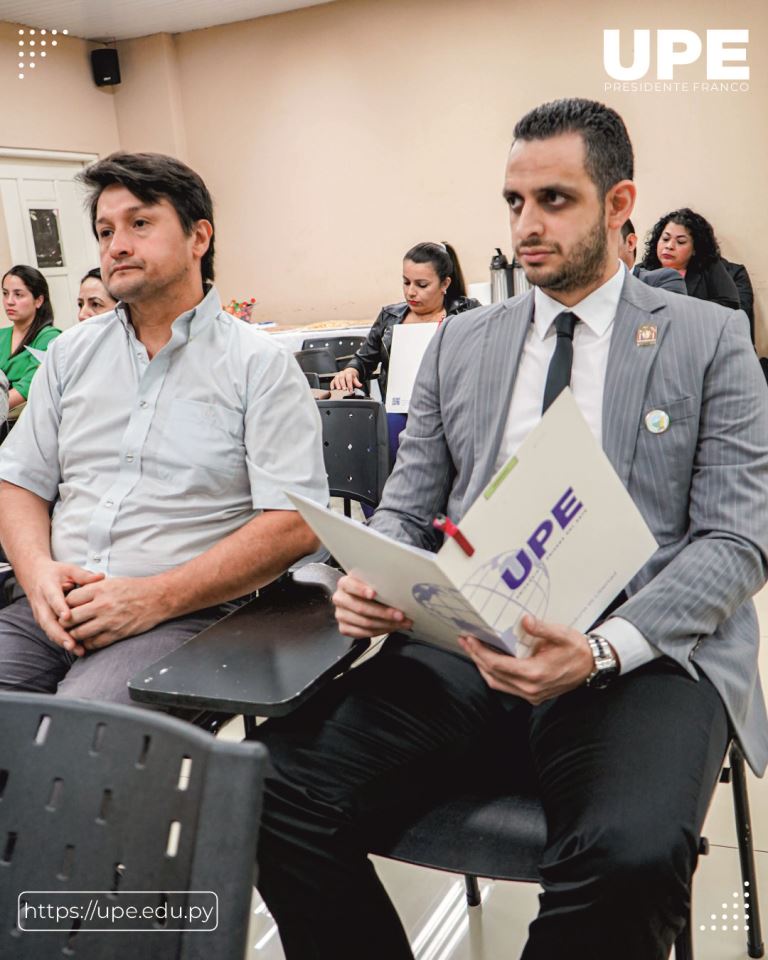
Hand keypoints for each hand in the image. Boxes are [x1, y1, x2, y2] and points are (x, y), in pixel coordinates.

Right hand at [25, 560, 105, 655]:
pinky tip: (75, 649)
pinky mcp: (43, 621)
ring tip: (77, 650)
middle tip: (72, 644)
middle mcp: (42, 603)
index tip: (67, 616)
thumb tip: (101, 577)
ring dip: (62, 641)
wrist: (34, 576)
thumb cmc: (55, 573)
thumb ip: (84, 575)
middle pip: (48, 621)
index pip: (53, 598)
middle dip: (60, 634)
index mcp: (48, 587)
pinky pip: (51, 632)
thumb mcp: (68, 570)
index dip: (60, 607)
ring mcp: (41, 614)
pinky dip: (62, 641)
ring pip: (49, 630)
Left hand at [58, 576, 165, 651]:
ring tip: (74, 633)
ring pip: (79, 633)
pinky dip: (88, 643)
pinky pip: (94, 643)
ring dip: (74, 635)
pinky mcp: (117, 633)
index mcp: (99, 589)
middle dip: (65, 622)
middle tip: (65, 624)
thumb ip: (92, 588)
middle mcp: (102, 605)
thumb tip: (74, 596)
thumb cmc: (135, 588)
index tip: (65, 609)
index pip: (69, 600)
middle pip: (70, 618)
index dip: (64, 605)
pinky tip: (88, 640)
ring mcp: (109, 621)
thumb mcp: (111, 581)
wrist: (158, 598)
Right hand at [330, 368, 361, 391]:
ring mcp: (338, 375)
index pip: (349, 379)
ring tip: (339, 389)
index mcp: (348, 373)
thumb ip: (357, 382)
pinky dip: (332, 385)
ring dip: (337, 384)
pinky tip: (332, 389)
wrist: (348, 372)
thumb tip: (360, 385)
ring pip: (336, 379)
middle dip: (343, 384)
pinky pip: (332, 381)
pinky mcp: (334, 378)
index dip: (350, 385)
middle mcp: (342, 373)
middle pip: (342, 378)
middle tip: (344, 389)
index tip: (351, 390)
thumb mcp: (355, 379)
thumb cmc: (351, 376)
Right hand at [332, 573, 412, 637]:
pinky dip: (381, 631)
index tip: (374, 594)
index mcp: (345, 584)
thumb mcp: (371, 582)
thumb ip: (378, 583)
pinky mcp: (344, 628)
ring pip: (365, 623)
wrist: (359, 601)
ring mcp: (341, 615)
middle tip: (400, 615)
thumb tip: (400, 588)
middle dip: (383, 613)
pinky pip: (364, 633)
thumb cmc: (368, 590)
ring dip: (387, 624)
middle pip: (361, 608)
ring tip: (402, 623)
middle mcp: (340, 599)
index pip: (350, 586)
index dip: (361, 590)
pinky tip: (391, 627)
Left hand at [458, 614, 594, 704]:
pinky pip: (506, 687)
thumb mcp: (562, 635)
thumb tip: (525, 620)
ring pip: (497, 683)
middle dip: (476, 657)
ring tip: (472, 650)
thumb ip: (542, 629)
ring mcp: (531, 694)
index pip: (498, 665)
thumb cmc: (577, 650)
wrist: (593, 667)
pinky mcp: (533, 695)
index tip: (470, 639)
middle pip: (492, 675)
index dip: (480, 652)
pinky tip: (489, 661)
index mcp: (535, 673)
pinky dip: (494, 674)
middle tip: (465, 641)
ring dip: (482, 667)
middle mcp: (530, 688)